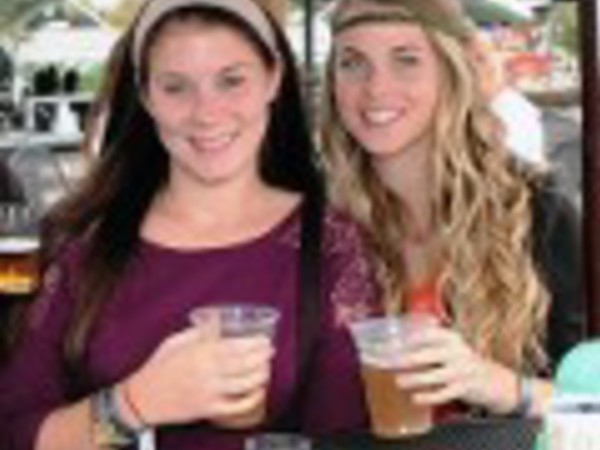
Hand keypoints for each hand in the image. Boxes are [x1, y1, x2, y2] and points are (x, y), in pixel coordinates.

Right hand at [122, 328, 274, 426]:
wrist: (142, 399)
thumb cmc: (158, 367)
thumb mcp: (175, 341)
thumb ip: (199, 332)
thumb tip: (219, 319)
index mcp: (199, 353)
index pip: (235, 347)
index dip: (254, 344)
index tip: (265, 340)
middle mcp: (206, 373)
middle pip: (244, 364)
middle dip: (262, 357)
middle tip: (270, 352)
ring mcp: (208, 393)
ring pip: (244, 385)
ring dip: (261, 376)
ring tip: (266, 368)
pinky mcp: (208, 410)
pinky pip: (236, 406)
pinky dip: (252, 399)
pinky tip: (259, 391)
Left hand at [395, 325, 518, 412]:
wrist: (489, 378)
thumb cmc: (458, 359)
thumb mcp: (448, 342)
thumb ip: (427, 334)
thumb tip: (395, 332)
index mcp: (449, 337)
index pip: (423, 335)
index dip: (401, 340)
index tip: (384, 344)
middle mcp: (455, 352)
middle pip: (422, 355)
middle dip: (399, 360)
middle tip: (381, 363)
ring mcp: (459, 371)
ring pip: (431, 376)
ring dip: (412, 379)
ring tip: (398, 381)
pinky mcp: (462, 389)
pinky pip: (442, 394)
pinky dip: (427, 397)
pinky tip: (414, 398)